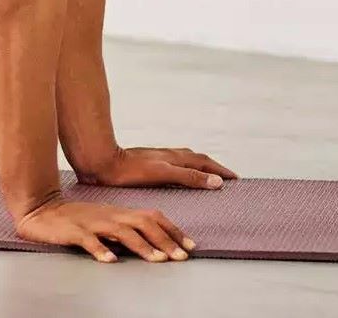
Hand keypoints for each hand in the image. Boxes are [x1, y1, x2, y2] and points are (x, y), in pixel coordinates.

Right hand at [16, 197, 193, 262]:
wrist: (40, 209)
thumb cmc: (75, 219)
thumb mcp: (105, 221)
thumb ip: (127, 230)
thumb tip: (156, 243)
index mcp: (118, 212)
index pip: (152, 217)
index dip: (173, 230)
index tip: (191, 246)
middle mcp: (109, 215)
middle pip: (142, 223)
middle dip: (164, 240)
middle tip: (181, 256)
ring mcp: (91, 223)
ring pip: (121, 232)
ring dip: (142, 246)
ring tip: (157, 259)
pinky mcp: (73, 231)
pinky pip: (88, 240)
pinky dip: (100, 249)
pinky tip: (110, 260)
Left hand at [74, 146, 238, 189]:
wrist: (102, 164)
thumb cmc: (130, 171)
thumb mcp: (163, 174)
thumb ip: (189, 177)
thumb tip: (217, 181)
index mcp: (175, 158)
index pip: (204, 162)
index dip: (220, 171)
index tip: (235, 179)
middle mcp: (168, 155)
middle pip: (197, 158)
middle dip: (214, 167)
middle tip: (227, 177)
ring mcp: (158, 158)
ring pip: (185, 160)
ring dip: (200, 166)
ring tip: (208, 174)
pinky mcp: (147, 164)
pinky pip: (174, 165)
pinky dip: (185, 169)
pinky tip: (178, 176)